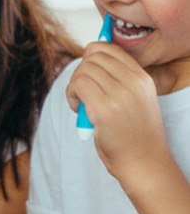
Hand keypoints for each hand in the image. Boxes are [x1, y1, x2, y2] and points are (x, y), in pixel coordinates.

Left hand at [66, 42, 166, 186]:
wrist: (144, 165)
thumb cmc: (133, 134)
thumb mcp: (136, 99)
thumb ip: (119, 78)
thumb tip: (89, 56)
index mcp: (142, 78)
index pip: (110, 48)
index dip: (91, 56)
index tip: (87, 73)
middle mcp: (133, 83)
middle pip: (93, 56)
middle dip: (81, 71)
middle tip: (82, 92)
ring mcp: (119, 95)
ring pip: (83, 70)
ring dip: (74, 85)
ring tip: (80, 103)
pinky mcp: (103, 110)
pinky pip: (77, 85)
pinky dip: (71, 95)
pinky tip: (77, 109)